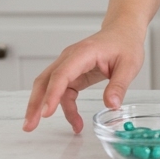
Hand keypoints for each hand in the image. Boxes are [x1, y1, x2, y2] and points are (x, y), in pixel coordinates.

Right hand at [22, 23, 145, 133]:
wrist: (123, 31)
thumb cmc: (125, 44)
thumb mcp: (130, 65)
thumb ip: (119, 85)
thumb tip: (111, 105)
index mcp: (83, 53)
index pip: (62, 75)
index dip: (52, 94)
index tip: (46, 113)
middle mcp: (70, 58)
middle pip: (45, 81)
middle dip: (35, 104)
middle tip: (29, 125)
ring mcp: (68, 65)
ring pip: (48, 87)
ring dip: (43, 107)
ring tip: (37, 127)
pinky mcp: (72, 73)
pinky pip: (62, 91)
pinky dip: (63, 106)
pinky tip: (74, 121)